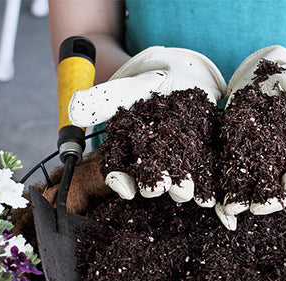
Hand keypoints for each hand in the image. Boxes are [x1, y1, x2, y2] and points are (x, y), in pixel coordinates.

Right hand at [68, 47, 226, 205]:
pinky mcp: (203, 163)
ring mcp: (179, 167)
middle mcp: (154, 166)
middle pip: (151, 186)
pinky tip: (211, 198)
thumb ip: (103, 100)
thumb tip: (74, 111)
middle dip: (156, 188)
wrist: (188, 78)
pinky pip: (205, 180)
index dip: (120, 183)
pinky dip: (208, 191)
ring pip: (179, 188)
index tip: (127, 188)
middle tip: (164, 184)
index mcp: (130, 154)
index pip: (119, 175)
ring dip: (183, 191)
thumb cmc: (152, 84)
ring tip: (187, 188)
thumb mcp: (128, 88)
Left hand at [215, 45, 285, 229]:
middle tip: (250, 209)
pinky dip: (221, 182)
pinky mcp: (237, 149)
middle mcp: (283, 164)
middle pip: (274, 188)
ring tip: (228, 209)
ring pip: (250, 184)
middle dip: (263, 200)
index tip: (285, 188)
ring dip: (239, 198)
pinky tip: (211, 193)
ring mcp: (259, 159)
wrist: (276, 75)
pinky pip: (229, 169)